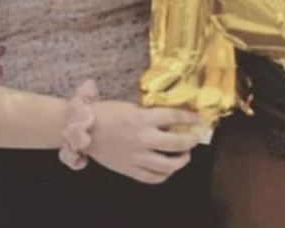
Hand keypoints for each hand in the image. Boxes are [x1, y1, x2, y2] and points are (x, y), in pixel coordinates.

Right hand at [87, 102, 204, 183]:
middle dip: (190, 140)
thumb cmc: (106, 112)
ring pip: (168, 165)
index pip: (174, 116)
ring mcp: (137, 157)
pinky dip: (164, 175)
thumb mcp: (130, 106)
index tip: (200, 119)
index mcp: (142, 118)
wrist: (83, 131)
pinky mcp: (130, 170)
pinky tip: (168, 169)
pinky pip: (153, 178)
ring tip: (185, 155)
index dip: (190, 117)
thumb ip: (149, 114)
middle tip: (194, 137)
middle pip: (176, 143)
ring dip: (181, 160)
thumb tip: (170, 119)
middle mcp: (143, 139)